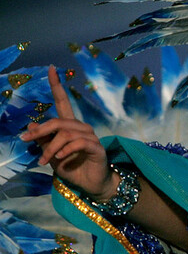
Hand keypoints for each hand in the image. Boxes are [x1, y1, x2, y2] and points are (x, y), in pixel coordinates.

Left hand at [20, 66, 115, 199]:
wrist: (90, 184)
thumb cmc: (72, 168)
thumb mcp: (51, 154)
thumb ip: (43, 141)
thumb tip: (31, 126)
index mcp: (70, 126)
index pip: (63, 101)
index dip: (57, 85)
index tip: (51, 69)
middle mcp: (81, 127)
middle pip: (58, 121)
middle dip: (40, 131)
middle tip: (26, 140)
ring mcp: (90, 136)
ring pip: (65, 133)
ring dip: (50, 148)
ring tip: (44, 160)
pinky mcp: (96, 147)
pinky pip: (78, 143)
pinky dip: (65, 150)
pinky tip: (60, 158)